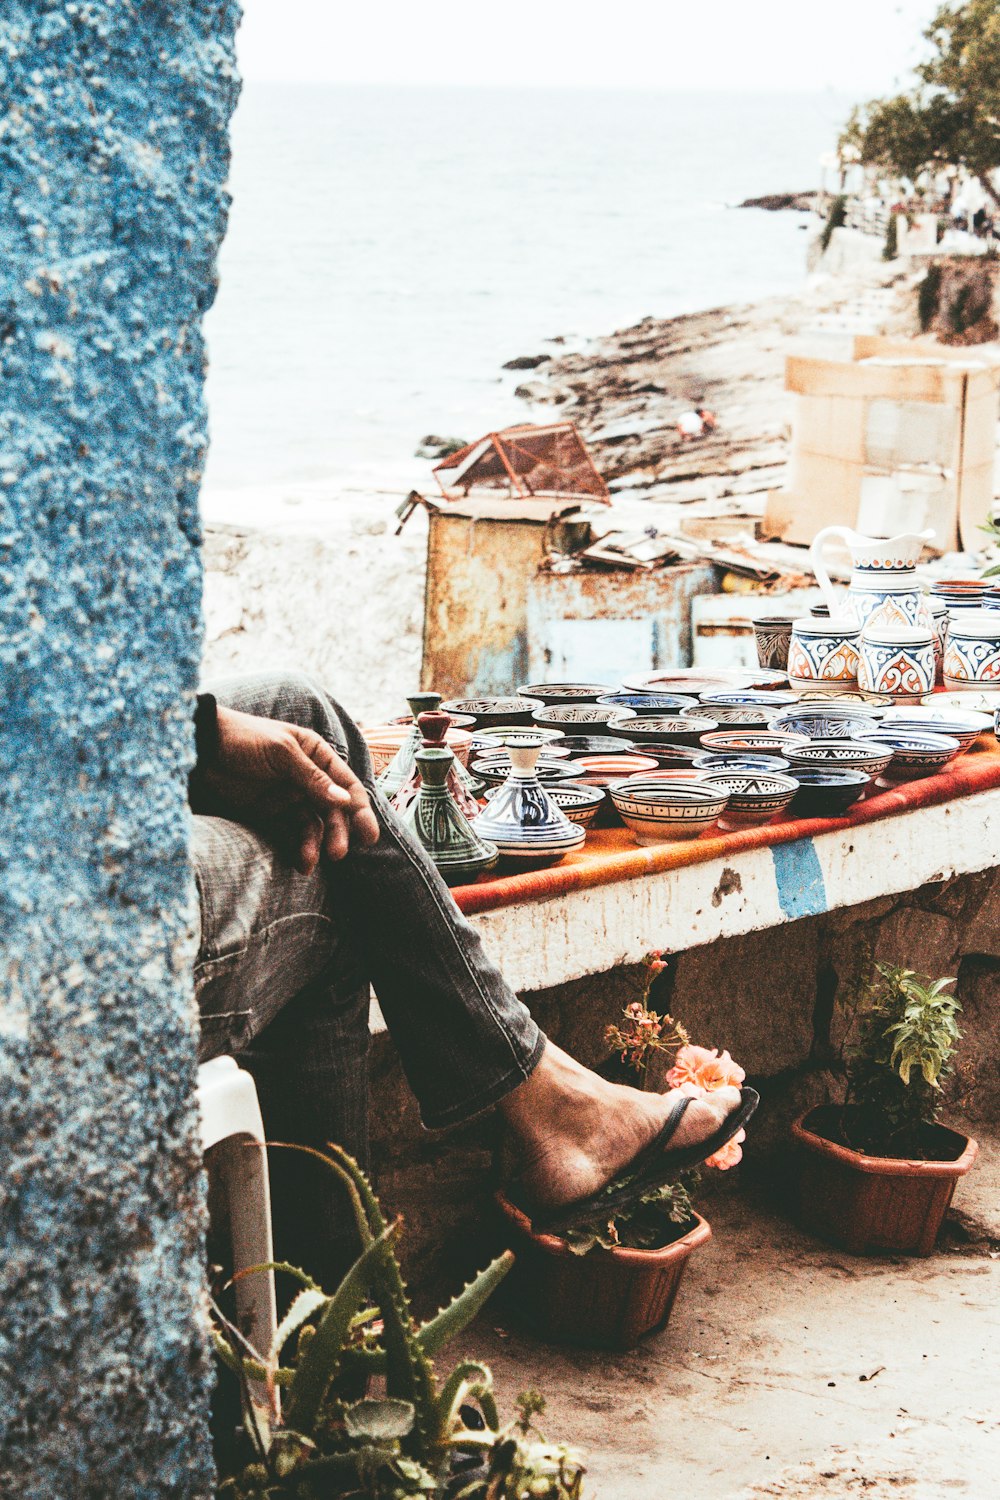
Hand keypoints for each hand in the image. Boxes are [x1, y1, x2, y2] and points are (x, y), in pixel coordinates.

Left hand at [203, 706, 379, 872]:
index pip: (346, 784)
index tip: (368, 835)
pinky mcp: (272, 812)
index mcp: (317, 754)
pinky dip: (300, 847)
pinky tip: (302, 862)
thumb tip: (344, 801)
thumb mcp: (281, 753)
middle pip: (335, 808)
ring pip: (316, 824)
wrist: (201, 749)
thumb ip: (312, 778)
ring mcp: (291, 795)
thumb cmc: (243, 739)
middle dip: (339, 832)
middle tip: (339, 854)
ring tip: (314, 861)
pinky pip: (293, 832)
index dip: (360, 809)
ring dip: (319, 843)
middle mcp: (309, 776)